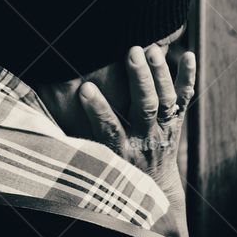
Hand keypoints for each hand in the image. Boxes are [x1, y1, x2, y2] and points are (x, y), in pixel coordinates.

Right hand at [78, 46, 195, 236]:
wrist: (155, 187)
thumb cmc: (117, 169)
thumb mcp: (98, 162)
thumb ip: (80, 141)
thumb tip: (47, 119)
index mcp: (122, 150)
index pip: (109, 129)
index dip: (98, 109)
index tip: (84, 87)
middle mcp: (145, 139)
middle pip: (145, 108)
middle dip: (139, 79)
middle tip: (131, 52)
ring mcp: (164, 131)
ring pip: (166, 101)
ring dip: (160, 73)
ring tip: (152, 48)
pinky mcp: (176, 122)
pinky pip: (185, 99)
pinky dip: (187, 77)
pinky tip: (189, 54)